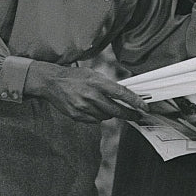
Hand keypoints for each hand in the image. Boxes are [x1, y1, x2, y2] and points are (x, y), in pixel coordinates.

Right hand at [23, 61, 149, 122]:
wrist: (52, 82)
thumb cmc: (75, 76)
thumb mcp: (93, 74)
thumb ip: (108, 85)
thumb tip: (125, 94)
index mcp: (97, 82)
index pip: (121, 93)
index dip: (135, 102)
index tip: (144, 108)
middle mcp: (91, 96)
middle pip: (115, 110)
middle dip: (128, 114)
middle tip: (137, 116)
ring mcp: (82, 107)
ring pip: (105, 117)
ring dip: (110, 114)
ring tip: (105, 105)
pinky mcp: (76, 116)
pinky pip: (93, 120)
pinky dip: (97, 116)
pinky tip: (93, 108)